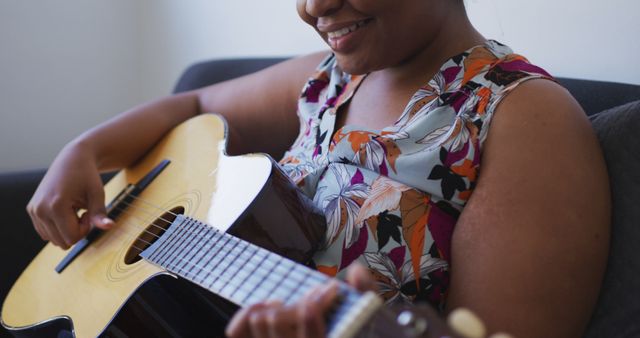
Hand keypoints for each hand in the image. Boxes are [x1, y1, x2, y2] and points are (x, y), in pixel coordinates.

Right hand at [26, 142, 113, 248]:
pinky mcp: (32, 210)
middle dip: (76, 231)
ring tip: (74, 210)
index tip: (89, 213)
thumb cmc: (87, 176)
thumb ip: (100, 214)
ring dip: (67, 229)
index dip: (85, 229)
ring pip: (53, 239)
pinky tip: (65, 211)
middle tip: (82, 212)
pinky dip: (58, 227)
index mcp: (56, 206)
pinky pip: (45, 232)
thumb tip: (110, 227)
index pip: (72, 237)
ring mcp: (34, 210)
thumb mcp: (97, 194)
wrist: (72, 159)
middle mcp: (40, 209)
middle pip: (62, 242)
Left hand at [225, 263, 375, 337]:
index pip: (308, 330)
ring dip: (278, 307)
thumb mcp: (368, 318)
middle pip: (276, 320)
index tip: (331, 289)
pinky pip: (237, 331)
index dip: (317, 304)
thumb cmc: (353, 331)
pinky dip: (249, 313)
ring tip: (298, 304)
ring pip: (258, 321)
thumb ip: (366, 295)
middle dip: (301, 302)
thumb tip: (357, 272)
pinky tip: (272, 306)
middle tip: (318, 296)